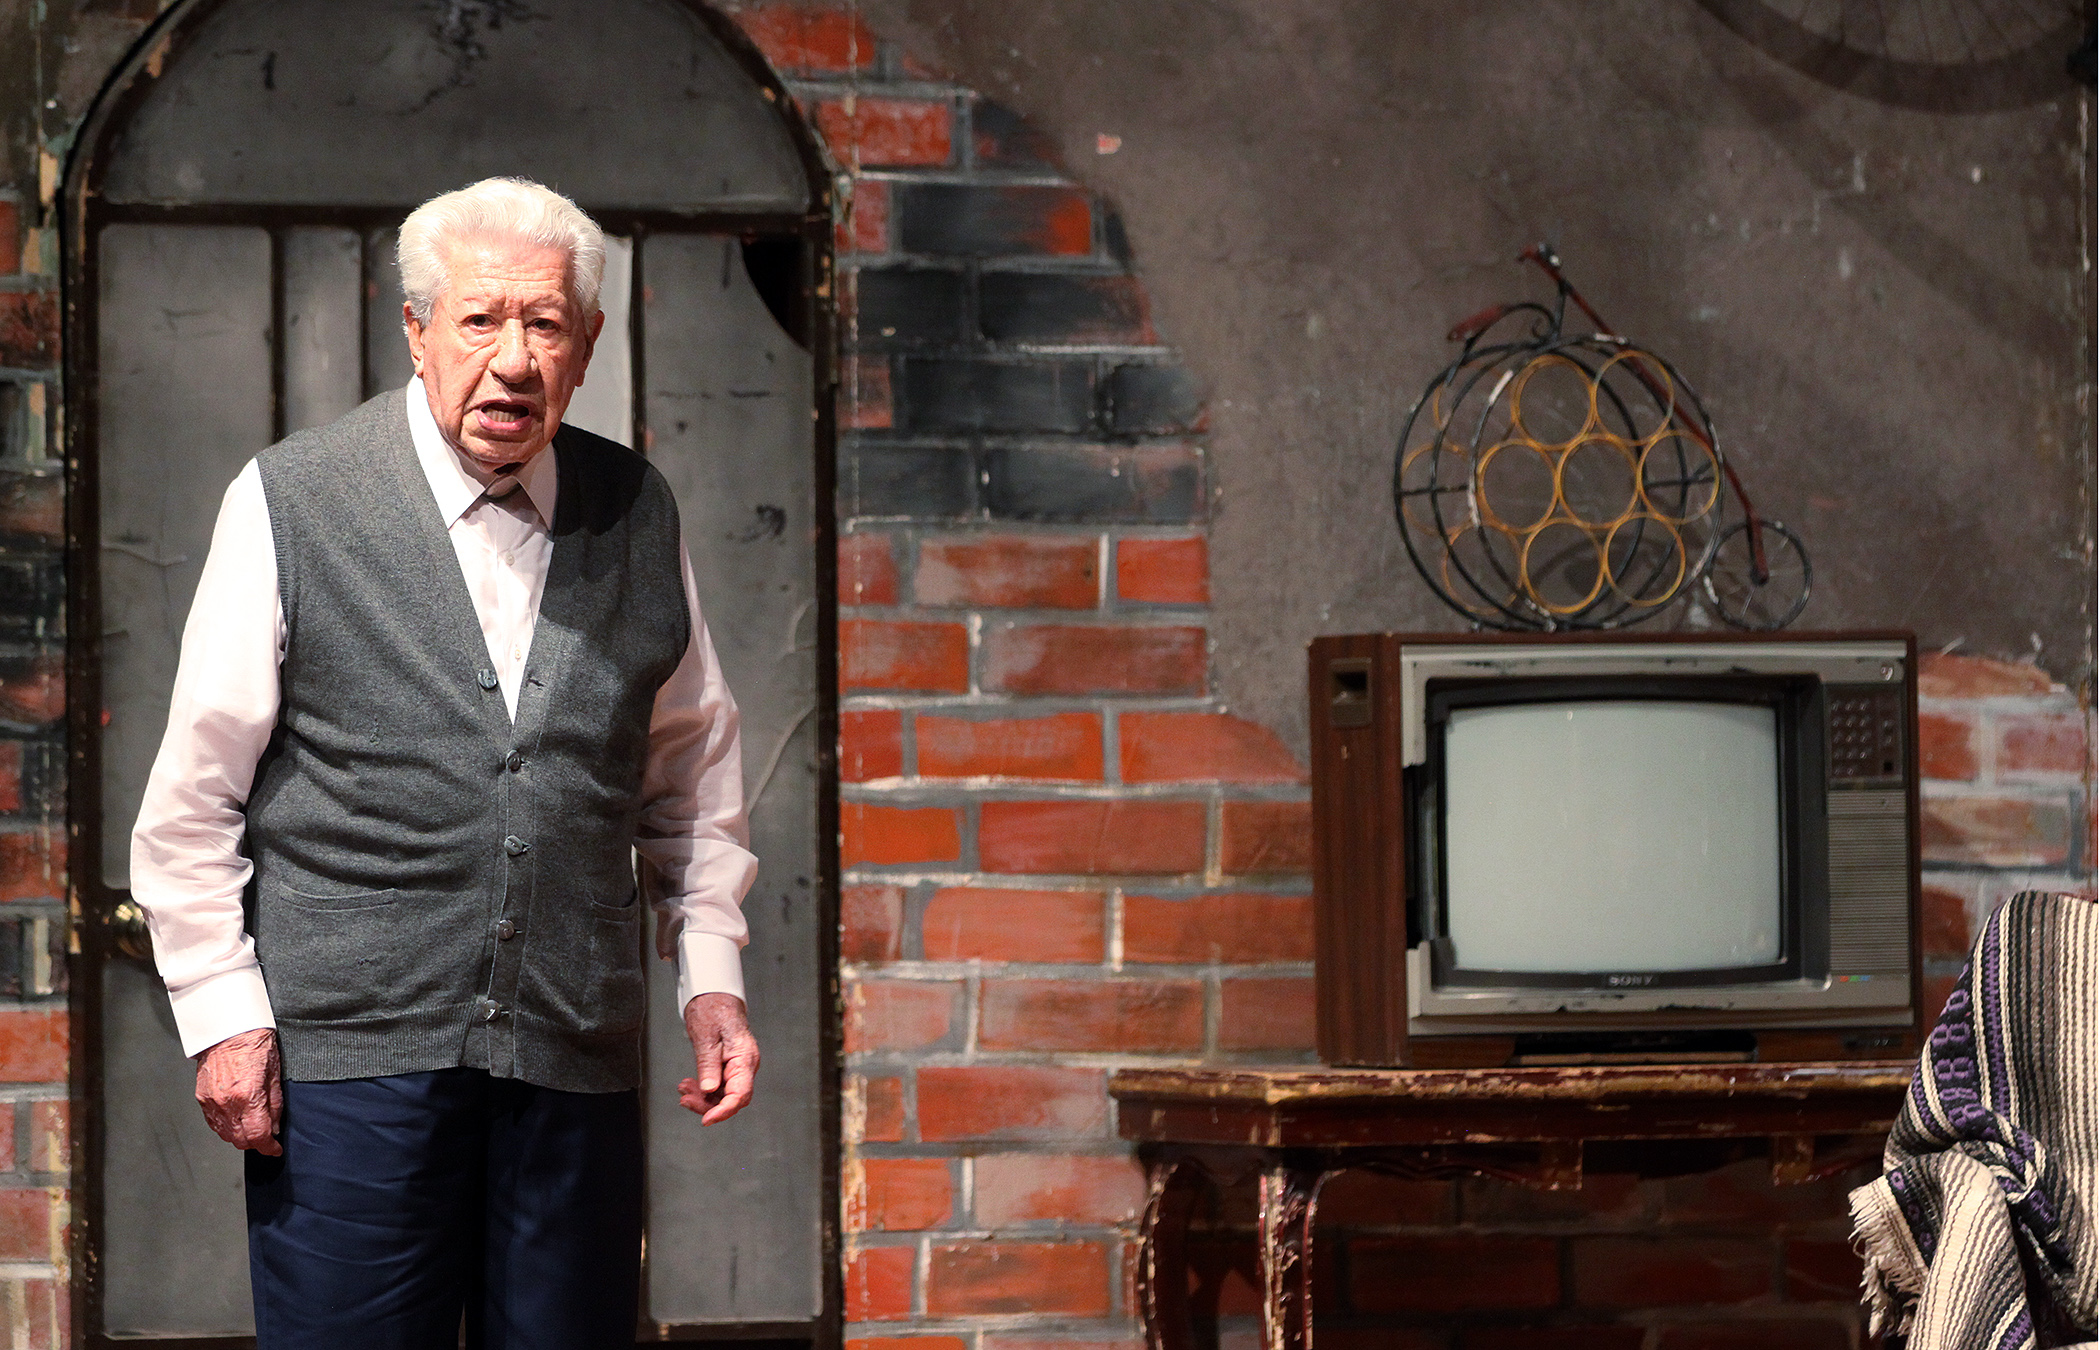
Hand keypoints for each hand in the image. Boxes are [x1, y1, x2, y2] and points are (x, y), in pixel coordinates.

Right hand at [195, 1027, 282, 1154]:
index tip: (275, 1149)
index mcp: (247, 1096)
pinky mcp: (201, 1098)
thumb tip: (274, 1127)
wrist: (227, 1028)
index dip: (268, 1147)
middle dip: (255, 1143)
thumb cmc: (254, 1043)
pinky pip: (213, 1123)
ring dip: (240, 1137)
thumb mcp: (275, 1073)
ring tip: (252, 1127)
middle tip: (266, 1137)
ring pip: (225, 1135)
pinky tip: (236, 1120)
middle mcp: (226, 1102)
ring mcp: (211, 1101)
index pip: (257, 1135)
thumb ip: (274, 1104)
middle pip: (240, 1140)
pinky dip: (226, 1127)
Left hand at [679, 993, 757, 1123]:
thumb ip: (709, 1065)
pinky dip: (703, 1089)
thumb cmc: (714, 1009)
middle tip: (685, 1100)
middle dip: (708, 1105)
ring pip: (723, 1094)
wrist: (714, 994)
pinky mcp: (728, 1066)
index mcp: (745, 1058)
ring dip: (702, 1097)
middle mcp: (745, 1065)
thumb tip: (709, 1090)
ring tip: (684, 1089)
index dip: (724, 1111)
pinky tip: (689, 1085)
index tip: (707, 1119)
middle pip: (732, 1098)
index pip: (740, 1094)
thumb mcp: (706, 1037)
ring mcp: (737, 1067)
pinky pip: (718, 1085)